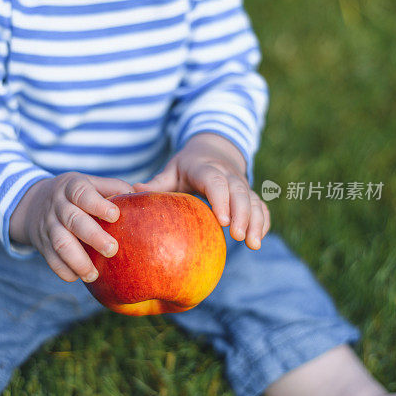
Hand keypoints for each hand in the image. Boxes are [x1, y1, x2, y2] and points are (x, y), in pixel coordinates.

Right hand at [9, 172, 134, 281]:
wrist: (33, 203)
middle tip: (112, 250)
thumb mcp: (89, 182)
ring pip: (60, 243)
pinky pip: (51, 259)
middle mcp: (58, 206)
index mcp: (72, 187)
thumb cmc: (75, 194)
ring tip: (94, 275)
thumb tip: (140, 195)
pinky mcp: (43, 244)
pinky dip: (64, 270)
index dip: (97, 204)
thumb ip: (113, 187)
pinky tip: (78, 277)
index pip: (82, 194)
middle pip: (73, 221)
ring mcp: (48, 226)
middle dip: (93, 236)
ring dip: (77, 261)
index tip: (115, 215)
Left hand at [133, 133, 269, 248]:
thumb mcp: (172, 171)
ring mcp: (242, 185)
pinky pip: (261, 207)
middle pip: (240, 192)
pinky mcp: (250, 194)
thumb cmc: (187, 166)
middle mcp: (228, 175)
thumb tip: (133, 191)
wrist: (213, 150)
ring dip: (256, 222)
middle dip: (242, 215)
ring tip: (253, 245)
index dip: (221, 200)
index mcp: (206, 168)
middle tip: (238, 237)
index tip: (223, 221)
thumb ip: (157, 183)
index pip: (216, 182)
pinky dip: (262, 221)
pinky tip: (258, 239)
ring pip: (254, 200)